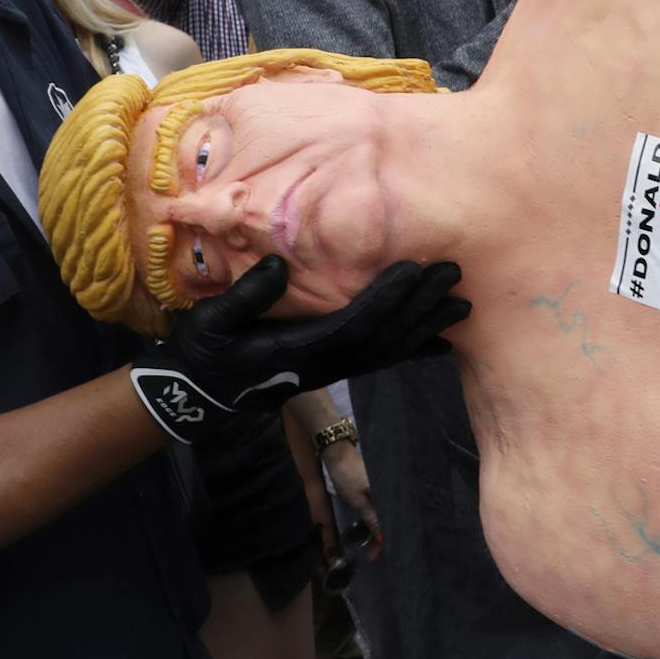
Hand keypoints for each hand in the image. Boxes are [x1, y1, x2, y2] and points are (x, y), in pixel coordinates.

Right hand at [130, 256, 468, 441]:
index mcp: (296, 351)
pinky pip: (381, 361)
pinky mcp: (333, 371)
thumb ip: (244, 296)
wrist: (198, 392)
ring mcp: (330, 372)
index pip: (352, 324)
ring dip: (425, 327)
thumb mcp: (212, 321)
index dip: (385, 299)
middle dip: (419, 307)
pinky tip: (441, 342)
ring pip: (388, 352)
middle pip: (382, 339)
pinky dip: (414, 350)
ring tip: (461, 304)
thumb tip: (276, 266)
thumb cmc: (204, 351)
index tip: (413, 270)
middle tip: (453, 276)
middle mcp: (322, 366)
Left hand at [321, 441, 383, 555]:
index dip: (386, 542)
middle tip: (373, 555)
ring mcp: (386, 490)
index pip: (394, 524)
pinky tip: (375, 529)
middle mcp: (392, 492)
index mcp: (390, 495)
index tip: (375, 556)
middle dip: (384, 539)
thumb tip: (383, 540)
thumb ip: (372, 519)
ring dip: (382, 531)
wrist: (338, 453)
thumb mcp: (359, 500)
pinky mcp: (380, 488)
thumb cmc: (347, 475)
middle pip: (393, 521)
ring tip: (374, 547)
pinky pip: (384, 508)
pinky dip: (379, 520)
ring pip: (388, 515)